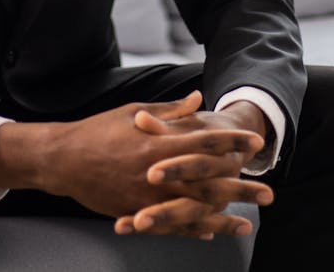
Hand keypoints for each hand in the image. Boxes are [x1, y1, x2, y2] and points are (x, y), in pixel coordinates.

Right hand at [0, 91, 263, 221]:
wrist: (63, 160)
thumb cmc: (100, 130)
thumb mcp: (134, 111)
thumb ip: (171, 112)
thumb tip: (199, 100)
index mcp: (160, 142)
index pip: (206, 141)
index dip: (233, 141)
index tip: (256, 142)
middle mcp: (158, 172)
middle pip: (209, 182)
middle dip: (241, 187)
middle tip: (269, 191)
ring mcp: (148, 196)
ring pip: (194, 211)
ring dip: (224, 217)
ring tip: (248, 223)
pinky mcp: (136, 212)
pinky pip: (170, 226)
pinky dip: (193, 230)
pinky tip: (211, 232)